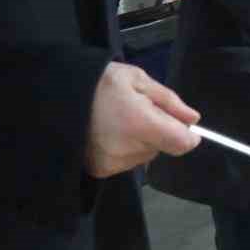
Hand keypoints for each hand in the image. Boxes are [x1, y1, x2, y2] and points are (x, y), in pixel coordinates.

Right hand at [85, 62, 202, 178]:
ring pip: (145, 155)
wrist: (56, 96)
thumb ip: (168, 100)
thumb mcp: (137, 79)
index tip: (182, 124)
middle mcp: (128, 150)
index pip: (181, 143)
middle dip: (159, 131)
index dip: (188, 135)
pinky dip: (125, 149)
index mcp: (140, 124)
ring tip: (120, 121)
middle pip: (163, 148)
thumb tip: (193, 119)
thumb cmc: (100, 82)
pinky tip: (109, 134)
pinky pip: (127, 161)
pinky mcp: (100, 170)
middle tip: (138, 111)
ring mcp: (113, 163)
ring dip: (142, 141)